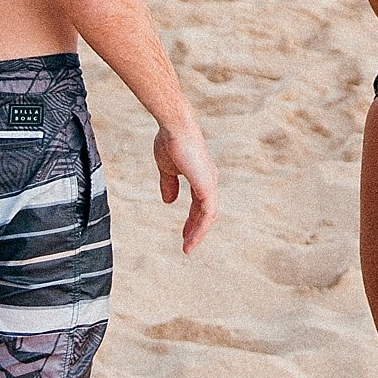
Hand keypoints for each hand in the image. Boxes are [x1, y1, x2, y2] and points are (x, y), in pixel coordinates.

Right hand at [155, 121, 217, 253]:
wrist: (174, 129)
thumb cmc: (170, 143)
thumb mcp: (167, 169)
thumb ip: (169, 184)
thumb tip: (169, 201)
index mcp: (201, 176)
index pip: (200, 203)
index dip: (192, 219)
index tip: (184, 234)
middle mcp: (209, 180)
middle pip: (207, 211)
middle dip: (196, 229)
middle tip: (187, 245)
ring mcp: (210, 183)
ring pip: (209, 215)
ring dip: (198, 233)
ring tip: (188, 248)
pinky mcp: (207, 186)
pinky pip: (208, 213)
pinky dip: (200, 228)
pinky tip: (190, 239)